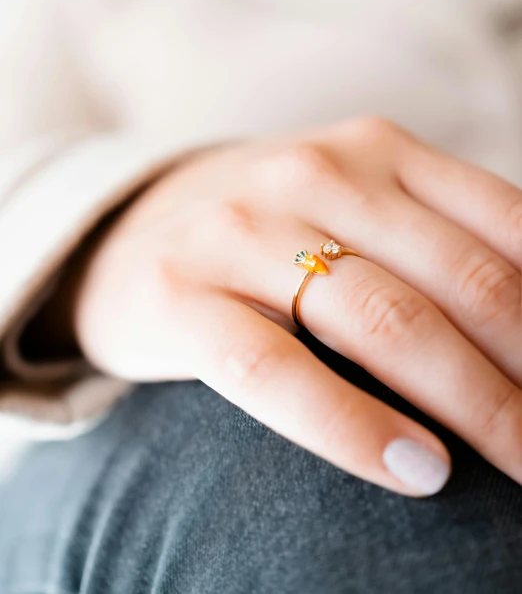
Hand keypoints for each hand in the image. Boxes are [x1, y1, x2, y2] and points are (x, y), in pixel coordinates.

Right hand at [75, 117, 521, 496]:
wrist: (135, 221)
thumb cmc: (272, 225)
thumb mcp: (358, 203)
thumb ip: (438, 238)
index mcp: (378, 151)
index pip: (508, 225)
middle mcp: (318, 177)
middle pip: (462, 283)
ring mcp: (245, 231)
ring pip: (384, 322)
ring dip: (474, 404)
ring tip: (520, 464)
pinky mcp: (182, 295)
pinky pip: (276, 371)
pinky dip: (351, 425)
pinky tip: (413, 469)